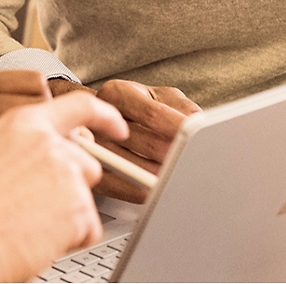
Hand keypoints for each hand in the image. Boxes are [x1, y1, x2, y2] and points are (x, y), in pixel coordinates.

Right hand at [0, 93, 125, 282]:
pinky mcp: (78, 206)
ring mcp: (66, 172)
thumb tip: (46, 152)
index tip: (117, 127)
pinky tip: (34, 240)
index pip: (78, 105)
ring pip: (87, 195)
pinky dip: (69, 241)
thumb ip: (20, 144)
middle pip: (85, 160)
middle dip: (70, 186)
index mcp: (21, 122)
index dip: (105, 115)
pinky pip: (89, 228)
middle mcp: (47, 141)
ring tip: (26, 224)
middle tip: (34, 207)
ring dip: (66, 214)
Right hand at [50, 78, 199, 202]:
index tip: (195, 140)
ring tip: (177, 178)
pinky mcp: (86, 167)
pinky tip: (152, 190)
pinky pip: (113, 184)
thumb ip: (181, 109)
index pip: (153, 114)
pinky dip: (136, 191)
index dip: (177, 130)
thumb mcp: (160, 98)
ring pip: (129, 166)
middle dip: (172, 157)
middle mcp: (99, 116)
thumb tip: (199, 125)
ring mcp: (89, 143)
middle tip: (192, 165)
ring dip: (157, 176)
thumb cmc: (137, 109)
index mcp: (118, 93)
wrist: (97, 117)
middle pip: (145, 143)